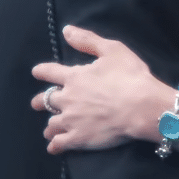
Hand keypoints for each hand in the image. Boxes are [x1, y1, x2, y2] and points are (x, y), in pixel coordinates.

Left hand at [31, 26, 160, 153]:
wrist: (141, 107)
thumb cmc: (129, 76)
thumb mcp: (111, 50)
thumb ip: (87, 40)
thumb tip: (67, 31)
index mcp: (74, 77)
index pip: (50, 72)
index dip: (42, 71)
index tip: (36, 72)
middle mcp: (68, 99)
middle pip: (46, 100)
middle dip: (40, 101)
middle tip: (36, 103)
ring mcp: (72, 120)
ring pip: (52, 124)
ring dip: (50, 124)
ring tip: (49, 127)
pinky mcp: (79, 139)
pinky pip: (59, 144)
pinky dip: (55, 144)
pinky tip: (54, 146)